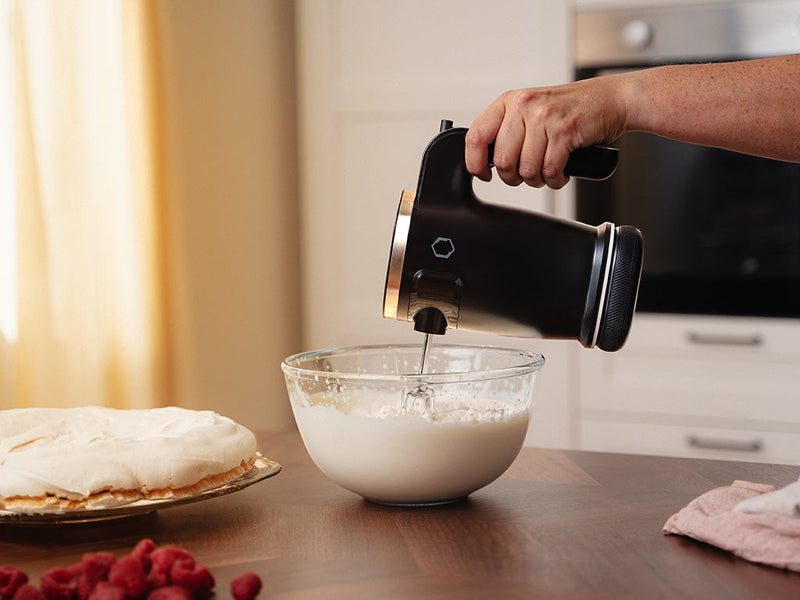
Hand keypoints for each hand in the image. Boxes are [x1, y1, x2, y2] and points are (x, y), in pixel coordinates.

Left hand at [465, 77, 627, 188]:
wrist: (611, 99)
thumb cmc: (571, 109)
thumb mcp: (531, 110)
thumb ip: (508, 129)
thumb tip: (486, 159)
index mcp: (510, 101)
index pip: (476, 136)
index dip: (475, 163)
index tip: (484, 174)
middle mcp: (524, 106)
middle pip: (502, 160)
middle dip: (513, 177)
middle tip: (525, 175)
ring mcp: (544, 117)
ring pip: (526, 169)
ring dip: (536, 180)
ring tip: (546, 172)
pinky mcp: (564, 131)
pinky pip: (549, 170)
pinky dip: (555, 179)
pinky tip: (560, 172)